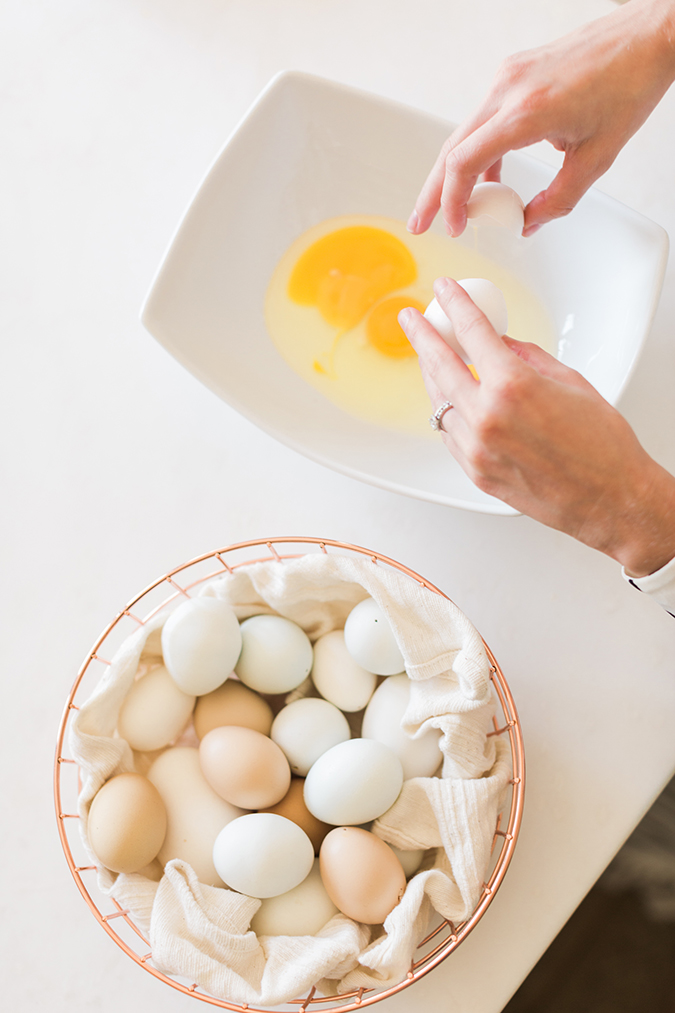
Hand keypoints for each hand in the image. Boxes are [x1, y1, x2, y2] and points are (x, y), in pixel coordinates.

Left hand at [398, 279, 674, 576]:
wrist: (609, 498)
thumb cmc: (600, 445)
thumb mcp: (568, 381)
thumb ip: (526, 358)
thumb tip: (500, 344)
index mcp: (512, 386)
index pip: (472, 331)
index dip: (455, 304)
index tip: (445, 290)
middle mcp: (486, 417)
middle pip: (439, 365)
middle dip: (422, 336)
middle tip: (412, 320)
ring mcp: (476, 449)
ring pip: (438, 403)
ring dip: (433, 376)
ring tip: (430, 358)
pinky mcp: (475, 472)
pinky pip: (449, 435)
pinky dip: (447, 412)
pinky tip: (450, 400)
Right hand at [408, 0, 674, 237]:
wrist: (646, 39)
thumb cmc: (629, 85)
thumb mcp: (596, 159)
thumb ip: (558, 200)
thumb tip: (528, 224)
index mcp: (527, 112)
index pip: (465, 162)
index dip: (452, 201)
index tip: (454, 226)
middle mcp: (509, 89)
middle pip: (451, 149)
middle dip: (434, 192)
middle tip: (421, 223)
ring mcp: (507, 78)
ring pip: (464, 133)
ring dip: (455, 173)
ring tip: (454, 206)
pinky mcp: (513, 73)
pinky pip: (484, 119)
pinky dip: (480, 150)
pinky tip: (490, 176)